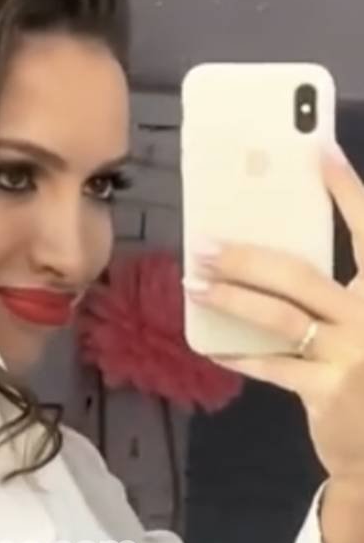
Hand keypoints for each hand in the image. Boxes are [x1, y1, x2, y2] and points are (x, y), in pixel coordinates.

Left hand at [185, 144, 363, 487]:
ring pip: (281, 317)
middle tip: (206, 243)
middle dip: (248, 257)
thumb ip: (335, 293)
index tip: (316, 152)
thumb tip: (270, 258)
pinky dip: (241, 353)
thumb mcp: (363, 322)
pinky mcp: (327, 390)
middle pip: (302, 274)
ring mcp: (351, 354)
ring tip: (195, 284)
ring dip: (232, 298)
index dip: (346, 190)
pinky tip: (213, 344)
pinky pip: (272, 366)